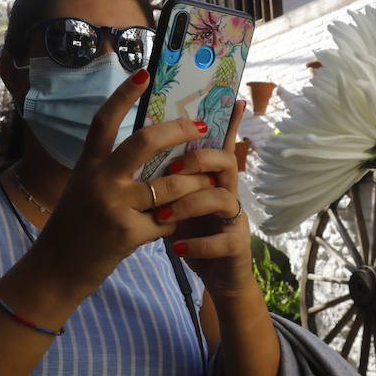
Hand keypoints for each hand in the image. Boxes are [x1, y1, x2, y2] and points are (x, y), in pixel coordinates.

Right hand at [15, 68, 214, 299]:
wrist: (56, 270)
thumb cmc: (74, 226)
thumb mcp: (83, 188)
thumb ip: (109, 169)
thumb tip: (149, 146)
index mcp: (88, 165)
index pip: (104, 121)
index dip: (124, 95)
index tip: (144, 72)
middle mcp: (100, 181)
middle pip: (144, 142)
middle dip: (178, 130)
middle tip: (200, 125)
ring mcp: (114, 207)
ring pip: (170, 185)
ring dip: (194, 183)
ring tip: (208, 180)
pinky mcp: (128, 234)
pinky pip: (169, 221)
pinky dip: (179, 222)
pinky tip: (182, 223)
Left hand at [159, 102, 255, 298]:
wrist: (216, 275)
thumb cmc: (193, 231)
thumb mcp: (177, 201)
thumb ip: (167, 177)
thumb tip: (140, 145)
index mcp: (211, 177)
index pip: (217, 143)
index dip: (225, 122)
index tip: (231, 100)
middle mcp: (227, 191)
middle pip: (226, 161)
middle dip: (199, 160)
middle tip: (171, 169)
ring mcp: (234, 218)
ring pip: (222, 198)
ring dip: (190, 204)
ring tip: (162, 217)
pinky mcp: (235, 246)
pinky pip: (221, 240)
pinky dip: (196, 244)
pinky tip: (176, 247)